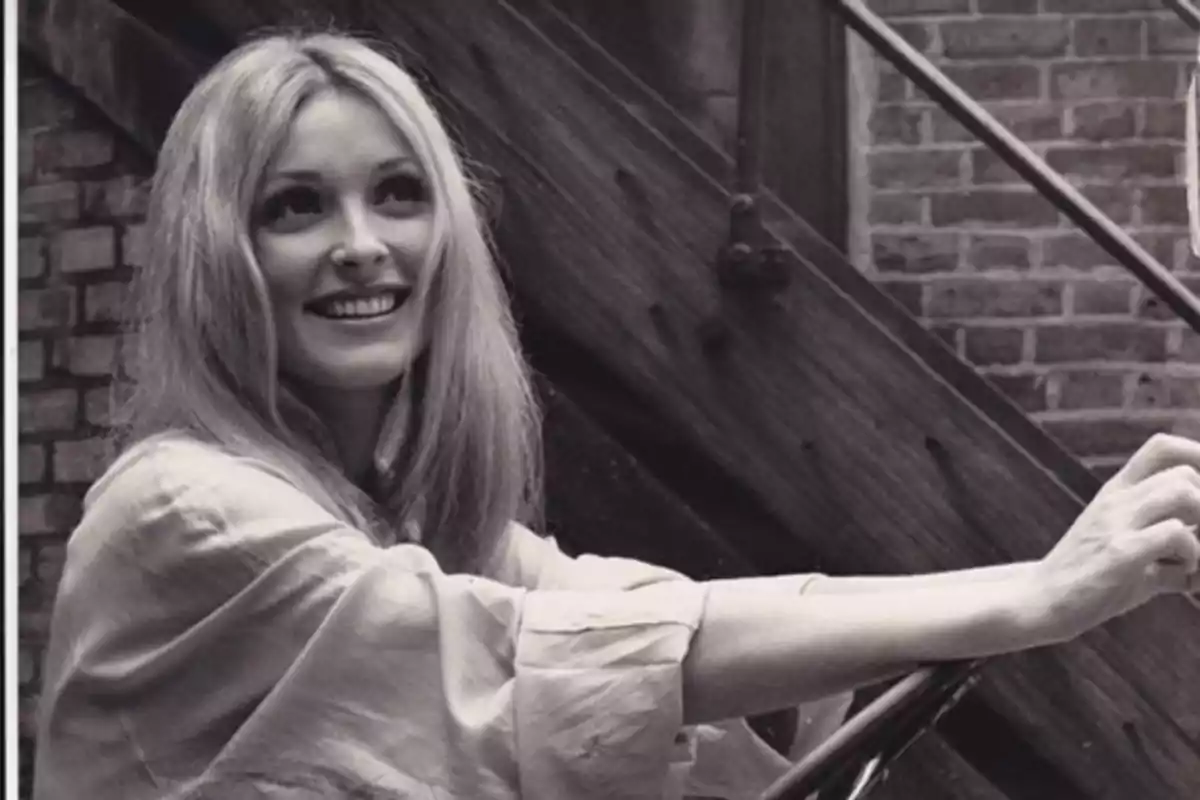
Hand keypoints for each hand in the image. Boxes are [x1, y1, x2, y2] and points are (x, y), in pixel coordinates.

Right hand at [1032, 433, 1199, 644]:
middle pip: (1184, 472)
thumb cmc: (1090, 577)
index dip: (1198, 459)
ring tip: (1193, 556)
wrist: (1041, 600)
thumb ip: (1163, 539)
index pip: (1162, 447)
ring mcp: (1116, 523)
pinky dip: (1194, 556)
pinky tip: (1183, 576)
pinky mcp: (1120, 553)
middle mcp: (1117, 500)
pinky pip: (1176, 534)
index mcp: (1117, 492)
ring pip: (1183, 492)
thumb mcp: (1125, 545)